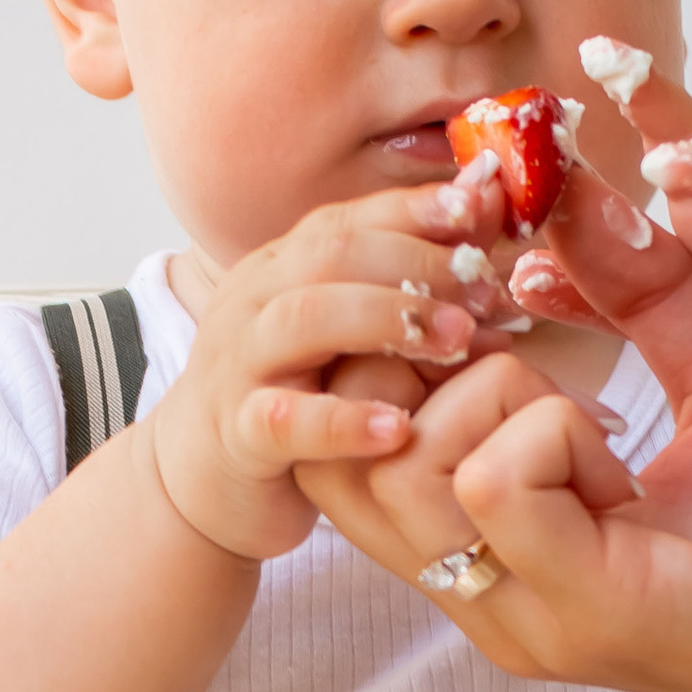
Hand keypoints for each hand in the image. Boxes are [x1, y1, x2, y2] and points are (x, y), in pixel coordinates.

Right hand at [151, 180, 492, 561]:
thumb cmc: (295, 399)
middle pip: (332, 255)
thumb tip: (483, 227)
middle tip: (487, 290)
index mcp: (281, 268)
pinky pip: (285, 418)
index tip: (479, 210)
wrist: (205, 481)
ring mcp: (240, 365)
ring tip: (457, 341)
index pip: (347, 218)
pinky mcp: (238, 433)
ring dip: (388, 320)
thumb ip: (401, 286)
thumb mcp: (345, 336)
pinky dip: (343, 420)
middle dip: (418, 264)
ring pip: (305, 318)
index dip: (414, 209)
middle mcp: (254, 302)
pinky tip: (398, 428)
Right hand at [302, 201, 691, 691]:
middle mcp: (506, 602)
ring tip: (595, 414)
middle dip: (413, 360)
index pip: (363, 459)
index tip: (480, 290)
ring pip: (407, 461)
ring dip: (495, 392)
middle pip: (351, 462)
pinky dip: (552, 424)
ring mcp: (537, 616)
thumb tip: (572, 191)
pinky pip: (492, 476)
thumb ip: (644, 293)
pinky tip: (621, 454)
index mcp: (523, 558)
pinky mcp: (593, 610)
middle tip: (509, 324)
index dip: (393, 356)